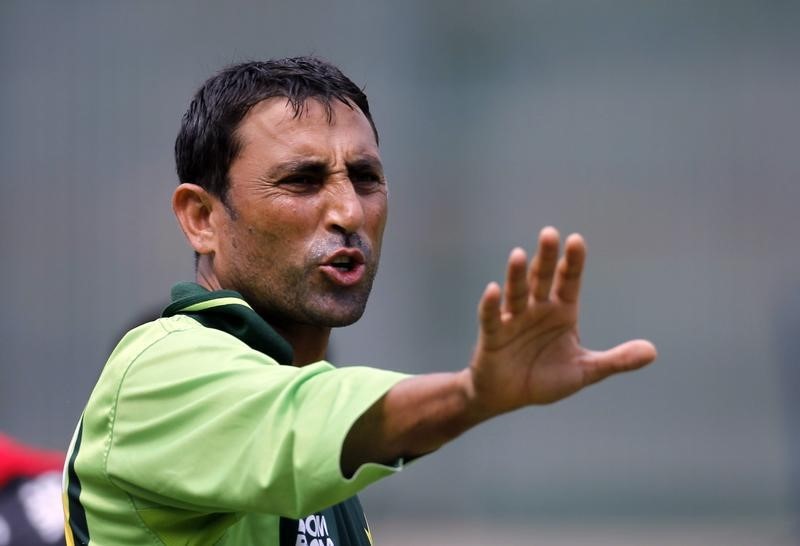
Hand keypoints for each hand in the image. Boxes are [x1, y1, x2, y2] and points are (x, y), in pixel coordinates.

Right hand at [466, 227, 656, 414]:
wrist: (507, 396)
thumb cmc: (544, 378)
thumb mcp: (584, 371)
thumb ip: (616, 360)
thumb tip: (653, 352)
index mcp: (561, 311)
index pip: (569, 281)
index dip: (572, 262)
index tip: (576, 240)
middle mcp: (537, 309)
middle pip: (542, 278)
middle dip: (546, 257)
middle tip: (550, 233)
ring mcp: (512, 320)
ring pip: (516, 293)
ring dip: (516, 275)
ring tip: (517, 254)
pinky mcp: (492, 335)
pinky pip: (490, 317)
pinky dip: (490, 304)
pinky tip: (492, 290)